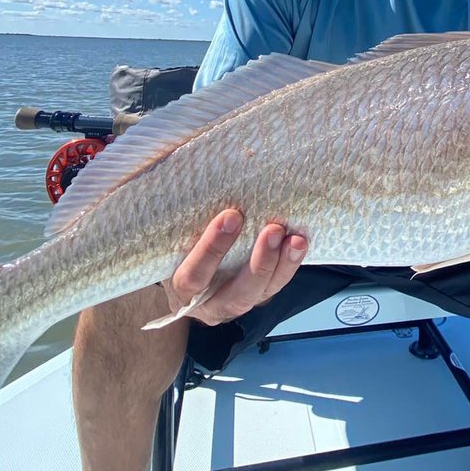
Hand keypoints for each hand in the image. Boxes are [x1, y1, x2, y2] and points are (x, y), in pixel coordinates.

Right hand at [162, 209, 307, 325]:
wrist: (187, 271)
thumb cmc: (177, 246)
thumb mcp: (169, 238)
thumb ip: (178, 216)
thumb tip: (180, 166)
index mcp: (180, 290)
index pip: (194, 276)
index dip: (212, 249)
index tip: (231, 216)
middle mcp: (208, 304)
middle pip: (237, 295)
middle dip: (259, 263)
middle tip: (273, 230)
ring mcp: (236, 304)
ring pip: (262, 292)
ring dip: (283, 265)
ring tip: (297, 239)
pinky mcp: (257, 297)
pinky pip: (276, 285)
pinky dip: (290, 264)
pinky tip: (300, 242)